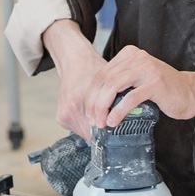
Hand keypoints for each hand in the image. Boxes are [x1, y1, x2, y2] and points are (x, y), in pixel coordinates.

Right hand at [43, 19, 107, 139]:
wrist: (74, 61)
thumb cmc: (92, 68)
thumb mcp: (108, 83)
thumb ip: (116, 100)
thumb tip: (133, 116)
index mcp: (77, 102)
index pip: (96, 131)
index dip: (109, 133)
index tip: (119, 133)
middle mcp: (69, 111)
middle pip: (90, 134)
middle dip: (103, 132)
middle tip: (116, 129)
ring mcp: (63, 115)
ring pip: (84, 132)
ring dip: (95, 129)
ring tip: (107, 122)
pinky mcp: (61, 117)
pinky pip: (78, 127)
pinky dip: (87, 124)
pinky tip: (96, 116)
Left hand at [86, 45, 194, 125]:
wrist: (191, 92)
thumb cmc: (162, 90)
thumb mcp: (138, 80)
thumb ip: (120, 83)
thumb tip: (94, 103)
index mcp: (129, 54)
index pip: (101, 74)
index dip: (91, 94)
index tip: (89, 112)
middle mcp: (137, 57)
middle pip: (105, 79)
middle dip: (94, 102)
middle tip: (92, 120)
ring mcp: (147, 68)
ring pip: (113, 86)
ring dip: (103, 107)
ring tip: (101, 122)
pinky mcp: (155, 83)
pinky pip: (130, 98)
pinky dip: (118, 111)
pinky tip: (113, 121)